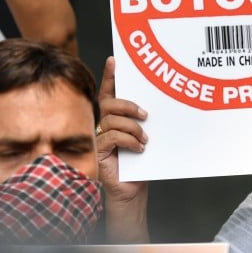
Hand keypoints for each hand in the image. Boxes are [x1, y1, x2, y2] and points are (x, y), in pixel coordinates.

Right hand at [97, 56, 150, 241]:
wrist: (133, 192)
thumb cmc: (139, 165)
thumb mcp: (143, 137)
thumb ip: (142, 121)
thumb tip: (153, 105)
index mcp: (113, 119)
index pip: (109, 93)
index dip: (110, 76)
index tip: (116, 60)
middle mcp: (102, 126)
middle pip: (109, 103)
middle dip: (128, 104)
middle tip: (145, 114)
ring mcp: (98, 139)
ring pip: (111, 119)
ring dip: (133, 127)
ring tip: (145, 139)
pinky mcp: (98, 152)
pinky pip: (112, 137)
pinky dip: (129, 140)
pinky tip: (140, 149)